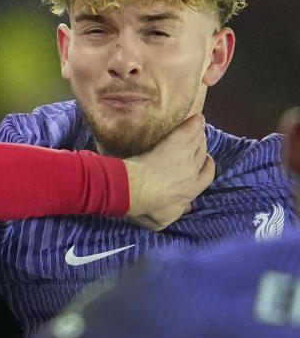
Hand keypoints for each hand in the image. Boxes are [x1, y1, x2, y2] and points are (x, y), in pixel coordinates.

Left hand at [123, 114, 214, 229]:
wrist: (131, 189)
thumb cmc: (142, 206)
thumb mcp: (161, 220)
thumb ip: (176, 212)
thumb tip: (186, 207)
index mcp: (190, 191)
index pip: (206, 177)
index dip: (206, 168)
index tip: (205, 162)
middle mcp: (191, 172)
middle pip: (201, 155)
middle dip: (202, 148)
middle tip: (199, 141)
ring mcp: (183, 157)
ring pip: (197, 142)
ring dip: (199, 134)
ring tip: (199, 127)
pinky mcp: (172, 145)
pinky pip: (188, 132)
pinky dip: (194, 124)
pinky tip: (197, 117)